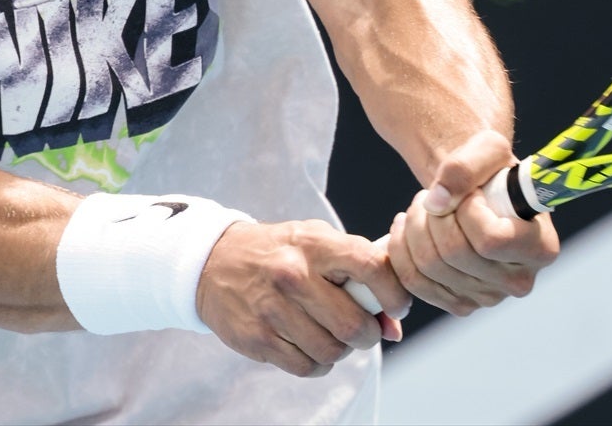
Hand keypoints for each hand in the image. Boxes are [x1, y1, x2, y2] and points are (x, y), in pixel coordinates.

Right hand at [195, 219, 409, 375]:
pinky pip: (308, 367)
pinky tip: (309, 343)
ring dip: (342, 349)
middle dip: (369, 334)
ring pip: (332, 351)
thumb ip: (359, 273)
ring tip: (331, 333)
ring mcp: (272, 309)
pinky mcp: (258, 338)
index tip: (397, 307)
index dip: (394, 293)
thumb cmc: (279, 252)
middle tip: (363, 328)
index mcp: (314, 244)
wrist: (213, 262)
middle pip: (354, 325)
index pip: (371, 267)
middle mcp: (293, 275)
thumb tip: (394, 326)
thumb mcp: (317, 243)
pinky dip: (318, 362)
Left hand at [389, 129, 559, 315]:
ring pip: (429, 267)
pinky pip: (413, 281)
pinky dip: (401, 249)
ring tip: (422, 205)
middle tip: (433, 195)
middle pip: (454, 254)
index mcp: (541, 248)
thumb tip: (436, 202)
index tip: (469, 192)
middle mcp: (519, 281)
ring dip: (414, 227)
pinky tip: (407, 226)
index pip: (490, 240)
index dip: (466, 210)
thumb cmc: (491, 171)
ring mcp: (488, 298)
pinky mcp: (460, 304)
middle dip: (433, 215)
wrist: (478, 193)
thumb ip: (464, 167)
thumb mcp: (487, 149)